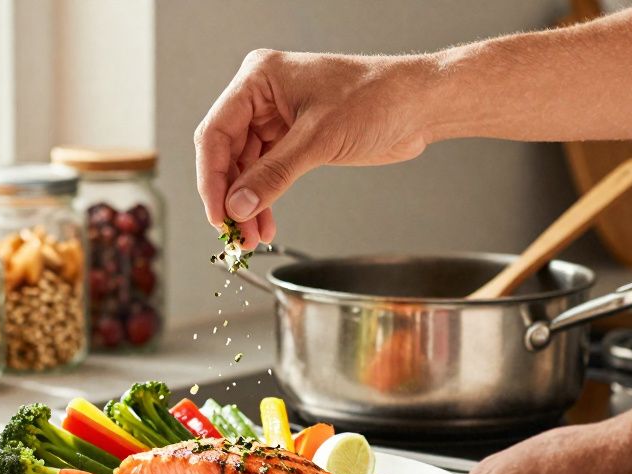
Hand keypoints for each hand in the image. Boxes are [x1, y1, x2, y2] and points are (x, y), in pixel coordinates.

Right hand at [194, 50, 434, 248]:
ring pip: (246, 169)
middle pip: (227, 154)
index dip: (212, 179)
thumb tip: (238, 205)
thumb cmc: (377, 97)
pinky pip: (267, 173)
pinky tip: (265, 222)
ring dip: (247, 205)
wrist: (419, 105)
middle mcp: (263, 96)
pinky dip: (265, 200)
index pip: (215, 132)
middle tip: (234, 233)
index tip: (218, 214)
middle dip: (230, 197)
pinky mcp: (294, 139)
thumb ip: (274, 174)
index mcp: (259, 79)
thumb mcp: (319, 138)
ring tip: (250, 237)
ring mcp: (277, 118)